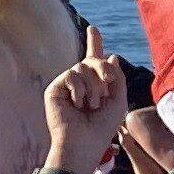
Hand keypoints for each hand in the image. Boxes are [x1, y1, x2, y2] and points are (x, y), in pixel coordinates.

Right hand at [44, 26, 131, 162]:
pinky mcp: (55, 88)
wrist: (82, 144)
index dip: (94, 43)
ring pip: (83, 66)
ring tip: (91, 106)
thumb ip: (118, 78)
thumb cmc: (101, 128)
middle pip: (93, 60)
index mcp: (94, 86)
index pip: (94, 60)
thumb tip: (111, 56)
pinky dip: (80, 89)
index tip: (93, 29)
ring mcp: (65, 85)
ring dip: (94, 87)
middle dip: (104, 71)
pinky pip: (72, 73)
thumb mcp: (118, 101)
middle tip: (106, 89)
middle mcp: (79, 83)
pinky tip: (78, 104)